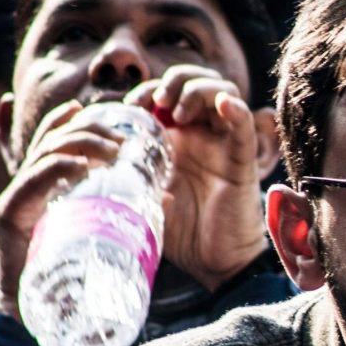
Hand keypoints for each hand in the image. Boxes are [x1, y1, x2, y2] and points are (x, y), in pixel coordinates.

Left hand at [0, 101, 121, 317]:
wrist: (15, 287)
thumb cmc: (29, 295)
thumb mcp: (32, 300)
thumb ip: (52, 298)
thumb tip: (70, 303)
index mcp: (12, 218)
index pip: (31, 179)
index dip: (57, 166)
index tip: (93, 168)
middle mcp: (18, 194)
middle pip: (45, 151)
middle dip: (81, 142)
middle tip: (119, 151)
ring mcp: (29, 185)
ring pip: (48, 141)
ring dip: (81, 130)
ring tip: (116, 138)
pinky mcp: (43, 182)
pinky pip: (48, 142)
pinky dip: (62, 122)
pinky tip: (80, 109)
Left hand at [124, 65, 273, 291]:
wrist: (214, 264)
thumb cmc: (182, 233)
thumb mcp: (144, 195)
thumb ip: (127, 174)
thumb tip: (101, 155)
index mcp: (179, 140)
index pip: (169, 94)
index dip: (149, 89)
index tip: (130, 106)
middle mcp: (203, 136)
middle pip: (197, 82)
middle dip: (174, 81)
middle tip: (156, 102)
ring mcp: (224, 145)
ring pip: (222, 92)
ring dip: (198, 90)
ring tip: (179, 110)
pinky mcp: (242, 161)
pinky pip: (244, 126)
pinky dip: (236, 108)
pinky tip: (224, 105)